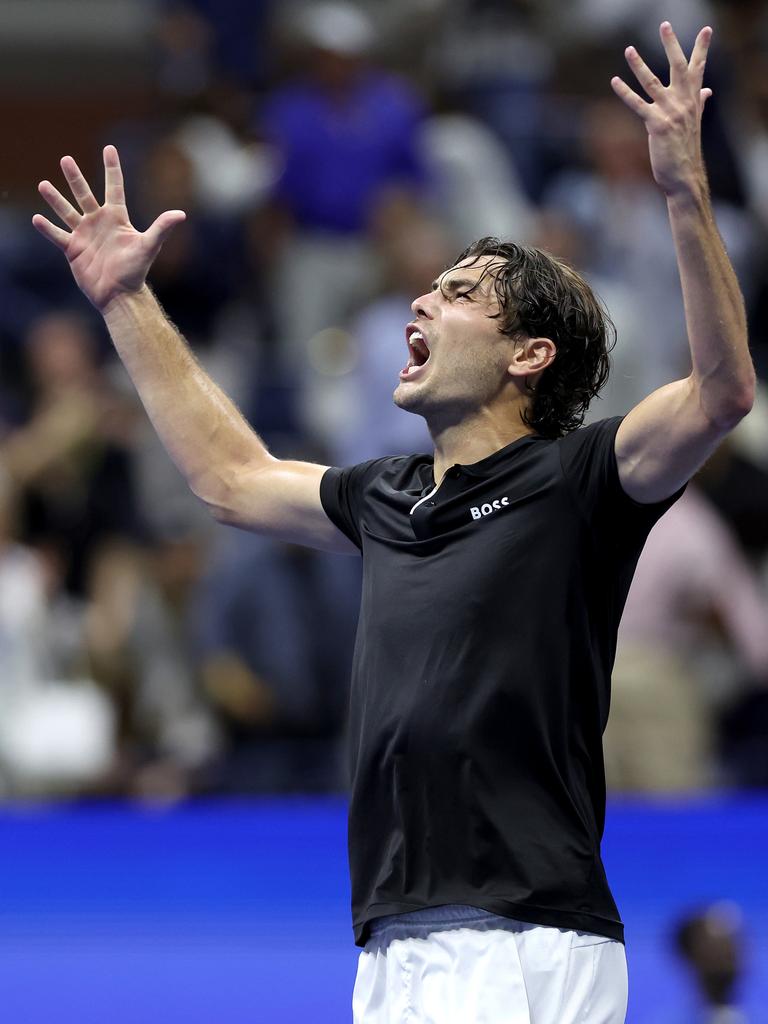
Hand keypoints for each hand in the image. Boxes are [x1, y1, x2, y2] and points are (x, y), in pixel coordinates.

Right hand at [33, 145, 185, 311]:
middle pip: (84, 194)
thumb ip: (162, 228)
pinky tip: (37, 218)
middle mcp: (99, 222)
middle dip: (75, 177)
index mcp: (117, 218)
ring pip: (67, 212)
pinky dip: (47, 228)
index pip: (114, 187)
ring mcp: (84, 235)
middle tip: (66, 159)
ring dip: (55, 199)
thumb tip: (181, 214)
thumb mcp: (149, 246)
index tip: (109, 148)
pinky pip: (57, 235)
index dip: (112, 168)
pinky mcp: (73, 249)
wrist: (120, 295)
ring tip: (43, 184)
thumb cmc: (136, 271)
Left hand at [611, 22, 712, 197]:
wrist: (684, 177)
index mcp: (693, 101)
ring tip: (628, 49)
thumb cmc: (686, 152)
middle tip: (665, 25)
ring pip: (652, 82)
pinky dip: (625, 92)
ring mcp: (670, 112)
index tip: (706, 30)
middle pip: (678, 67)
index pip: (698, 69)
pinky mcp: (656, 125)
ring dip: (639, 65)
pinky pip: (637, 104)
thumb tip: (706, 91)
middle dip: (671, 44)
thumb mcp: (693, 123)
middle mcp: (684, 103)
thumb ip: (699, 103)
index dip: (701, 49)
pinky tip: (614, 81)